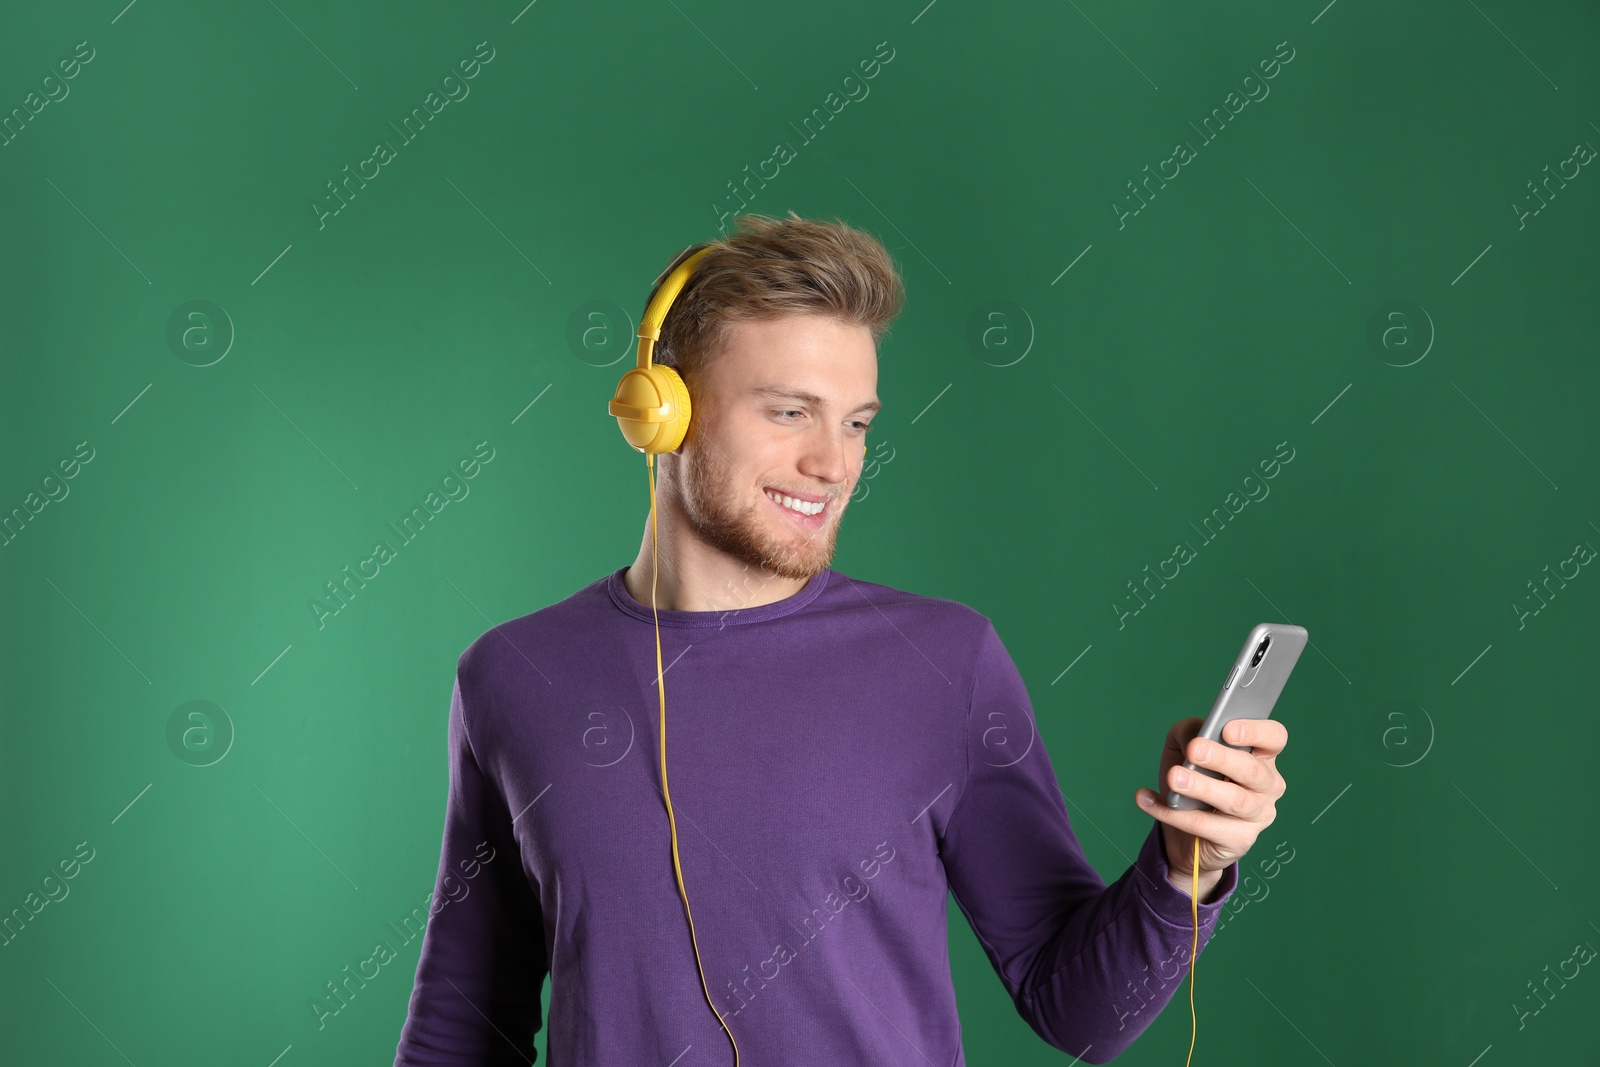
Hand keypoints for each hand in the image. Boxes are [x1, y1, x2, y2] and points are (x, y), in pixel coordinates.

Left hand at [1134, 716, 1287, 890]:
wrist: (1185, 834)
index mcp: (1260, 756)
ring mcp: (1258, 815)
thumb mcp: (1185, 748)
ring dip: (1201, 787)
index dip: (1256, 731)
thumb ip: (1189, 732)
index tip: (1228, 730)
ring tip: (1174, 778)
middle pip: (1252, 770)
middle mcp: (1267, 785)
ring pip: (1234, 800)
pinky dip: (1174, 814)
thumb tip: (1191, 736)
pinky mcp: (1240, 840)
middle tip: (1194, 750)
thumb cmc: (1194, 779)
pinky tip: (1148, 800)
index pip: (1274, 738)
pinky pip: (1205, 826)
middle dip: (1222, 758)